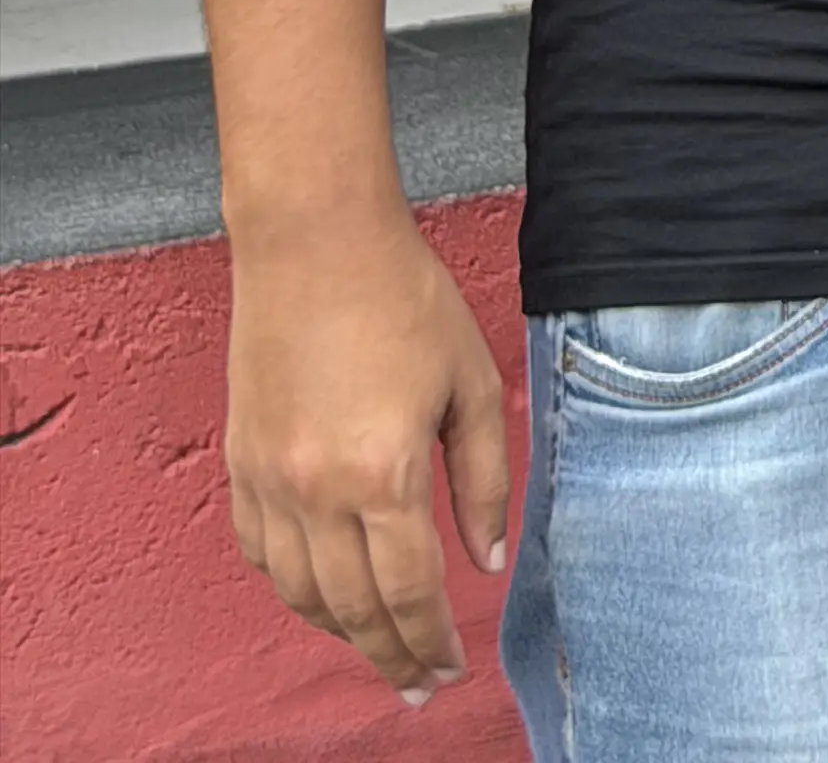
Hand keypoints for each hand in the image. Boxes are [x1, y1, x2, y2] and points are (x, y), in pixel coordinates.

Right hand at [224, 203, 511, 702]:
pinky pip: (261, 556)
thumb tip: (488, 559)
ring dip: (342, 632)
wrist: (315, 243)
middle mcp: (318, 492)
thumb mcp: (470, 382)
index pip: (411, 592)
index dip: (433, 641)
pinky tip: (322, 592)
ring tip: (378, 646)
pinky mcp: (240, 465)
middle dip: (391, 656)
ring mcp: (271, 483)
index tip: (451, 669)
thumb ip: (482, 479)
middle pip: (354, 610)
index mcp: (385, 473)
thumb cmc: (404, 298)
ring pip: (302, 595)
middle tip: (419, 683)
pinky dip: (293, 588)